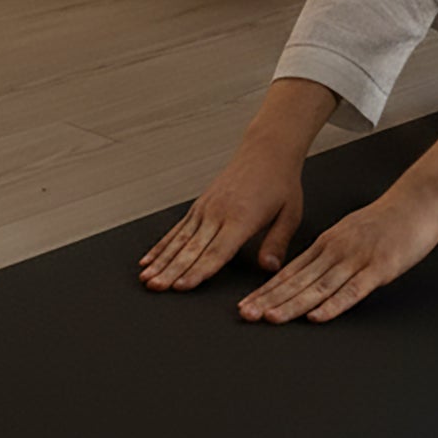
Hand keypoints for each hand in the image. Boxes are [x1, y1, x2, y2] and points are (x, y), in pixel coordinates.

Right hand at [140, 141, 304, 291]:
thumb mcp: (290, 214)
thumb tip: (269, 268)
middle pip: (192, 248)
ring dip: (161, 260)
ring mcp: (206, 207)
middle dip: (171, 270)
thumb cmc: (280, 182)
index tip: (183, 286)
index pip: (217, 251)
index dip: (199, 271)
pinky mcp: (200, 204)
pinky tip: (149, 259)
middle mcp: (219, 212)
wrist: (267, 150)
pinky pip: (177, 228)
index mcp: (242, 218)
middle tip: (156, 287)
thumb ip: (278, 243)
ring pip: (179, 239)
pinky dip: (161, 245)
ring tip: (146, 278)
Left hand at [235, 183, 437, 324]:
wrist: (418, 199)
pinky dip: (333, 305)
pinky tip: (317, 317)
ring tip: (271, 318)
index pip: (291, 272)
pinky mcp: (380, 268)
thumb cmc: (389, 218)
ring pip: (319, 287)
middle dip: (270, 300)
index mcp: (328, 243)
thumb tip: (310, 273)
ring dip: (293, 304)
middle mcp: (337, 251)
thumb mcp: (351, 232)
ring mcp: (357, 259)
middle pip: (298, 281)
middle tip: (246, 314)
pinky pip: (353, 290)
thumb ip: (331, 252)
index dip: (266, 291)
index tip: (246, 305)